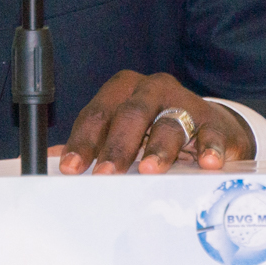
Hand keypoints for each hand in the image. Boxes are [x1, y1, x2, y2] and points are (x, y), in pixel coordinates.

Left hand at [59, 70, 255, 174]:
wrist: (210, 128)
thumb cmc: (156, 129)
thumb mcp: (123, 131)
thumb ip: (93, 142)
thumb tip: (51, 160)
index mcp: (123, 90)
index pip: (98, 114)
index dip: (83, 142)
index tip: (72, 168)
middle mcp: (152, 89)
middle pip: (131, 115)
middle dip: (117, 147)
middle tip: (106, 174)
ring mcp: (185, 102)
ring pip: (169, 123)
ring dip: (158, 148)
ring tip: (150, 171)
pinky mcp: (213, 121)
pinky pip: (210, 133)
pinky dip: (209, 147)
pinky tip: (207, 162)